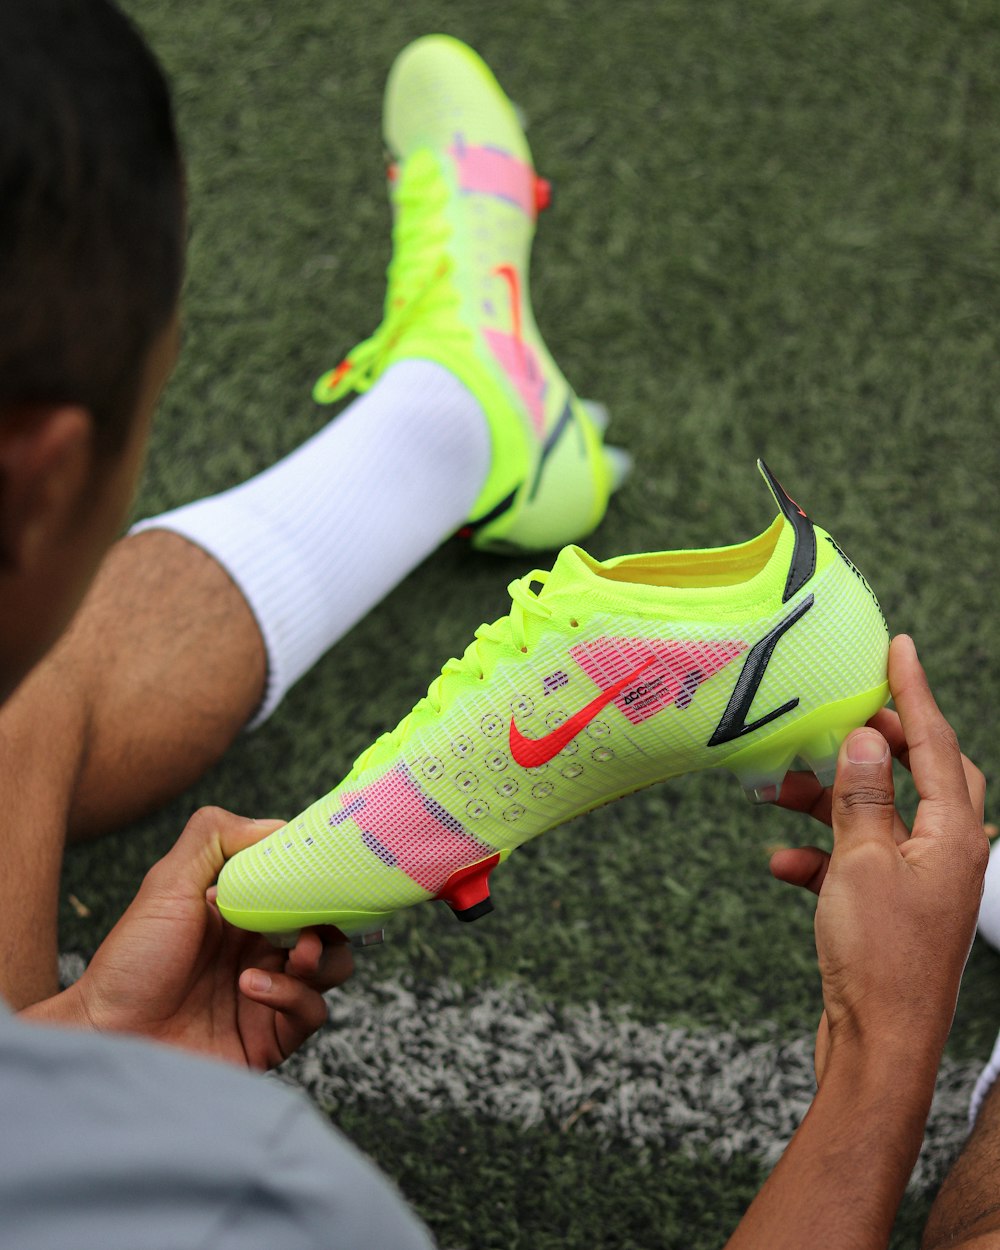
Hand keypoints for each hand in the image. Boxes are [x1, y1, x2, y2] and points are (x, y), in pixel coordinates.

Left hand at [26, 807, 352, 1069]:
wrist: (106, 1036)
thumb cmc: (130, 961)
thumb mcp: (167, 884)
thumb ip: (214, 837)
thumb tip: (276, 824)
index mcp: (244, 910)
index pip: (301, 885)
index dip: (319, 876)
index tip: (328, 868)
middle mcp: (262, 948)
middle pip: (330, 924)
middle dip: (333, 919)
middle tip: (315, 920)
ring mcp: (271, 990)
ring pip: (334, 967)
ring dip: (321, 958)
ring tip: (294, 955)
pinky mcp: (272, 1035)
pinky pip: (312, 1011)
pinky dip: (291, 995)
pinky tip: (250, 988)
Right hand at [770, 634, 986, 1084]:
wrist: (877, 1047)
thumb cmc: (878, 957)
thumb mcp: (861, 861)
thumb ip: (862, 794)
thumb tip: (861, 737)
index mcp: (955, 834)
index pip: (935, 742)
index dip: (914, 691)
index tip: (899, 648)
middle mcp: (948, 853)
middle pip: (918, 775)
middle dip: (872, 746)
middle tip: (836, 719)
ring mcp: (922, 884)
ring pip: (880, 817)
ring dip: (832, 803)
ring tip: (779, 792)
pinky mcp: (893, 911)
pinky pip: (858, 865)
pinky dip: (822, 857)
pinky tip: (781, 860)